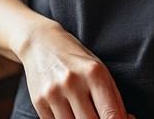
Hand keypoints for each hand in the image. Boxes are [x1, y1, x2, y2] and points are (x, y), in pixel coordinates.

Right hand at [15, 21, 130, 118]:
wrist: (40, 42)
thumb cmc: (77, 59)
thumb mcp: (100, 70)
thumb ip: (113, 98)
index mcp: (94, 73)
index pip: (111, 115)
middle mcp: (72, 82)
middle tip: (100, 115)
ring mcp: (53, 93)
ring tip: (84, 114)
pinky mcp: (39, 101)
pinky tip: (70, 113)